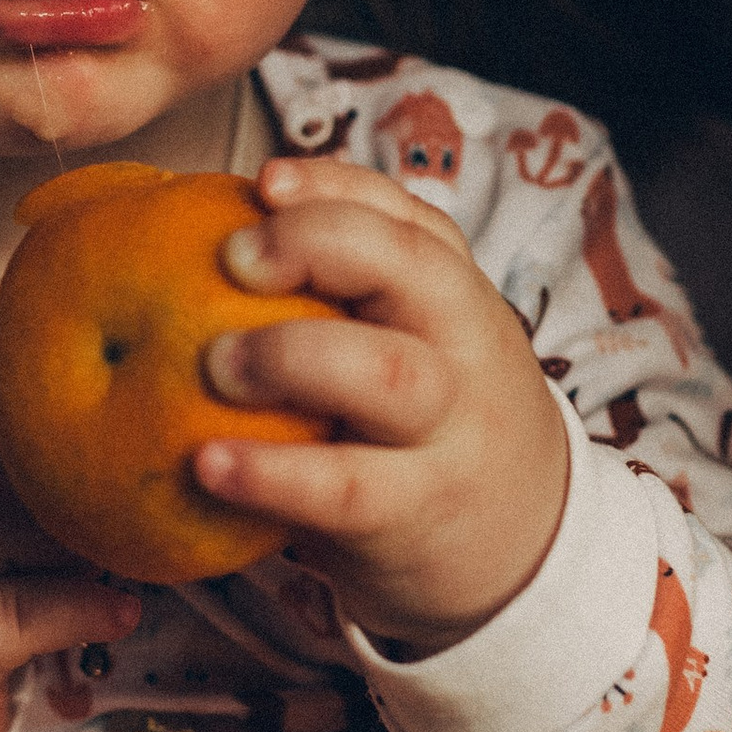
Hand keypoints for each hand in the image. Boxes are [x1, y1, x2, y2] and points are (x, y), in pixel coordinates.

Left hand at [193, 158, 570, 649]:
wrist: (523, 548)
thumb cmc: (429, 427)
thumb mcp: (419, 346)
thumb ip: (348, 295)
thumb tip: (213, 227)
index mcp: (456, 297)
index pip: (410, 217)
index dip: (336, 189)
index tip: (262, 184)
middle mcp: (464, 352)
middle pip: (414, 269)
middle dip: (319, 244)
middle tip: (230, 259)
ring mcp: (448, 434)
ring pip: (388, 374)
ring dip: (291, 355)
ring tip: (214, 365)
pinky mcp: (416, 514)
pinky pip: (347, 488)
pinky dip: (272, 474)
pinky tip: (208, 465)